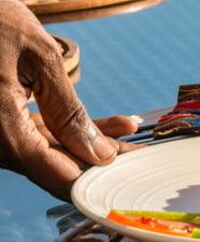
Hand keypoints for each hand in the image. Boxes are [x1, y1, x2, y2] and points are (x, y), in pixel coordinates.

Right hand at [0, 0, 138, 198]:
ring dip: (94, 143)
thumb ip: (69, 111)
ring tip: (135, 135)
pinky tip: (118, 124)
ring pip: (52, 151)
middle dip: (103, 161)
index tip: (130, 179)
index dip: (96, 182)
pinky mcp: (2, 120)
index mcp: (1, 130)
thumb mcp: (40, 60)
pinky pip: (41, 133)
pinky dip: (75, 129)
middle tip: (144, 155)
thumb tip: (99, 154)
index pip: (56, 174)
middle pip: (56, 166)